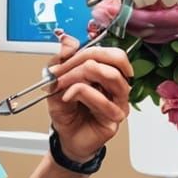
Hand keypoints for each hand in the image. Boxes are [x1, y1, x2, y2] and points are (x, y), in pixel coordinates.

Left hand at [46, 30, 131, 163]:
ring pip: (111, 76)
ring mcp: (119, 102)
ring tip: (64, 85)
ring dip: (81, 76)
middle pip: (116, 59)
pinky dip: (81, 94)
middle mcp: (118, 86)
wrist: (65, 136)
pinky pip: (103, 100)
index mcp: (108, 73)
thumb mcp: (57, 81)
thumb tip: (68, 40)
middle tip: (63, 70)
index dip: (83, 52)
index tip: (61, 61)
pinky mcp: (114, 118)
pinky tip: (68, 98)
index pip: (108, 52)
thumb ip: (61, 60)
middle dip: (85, 60)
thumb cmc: (67, 111)